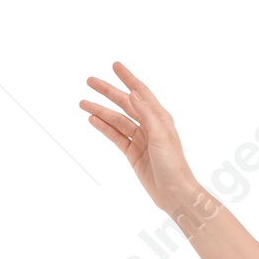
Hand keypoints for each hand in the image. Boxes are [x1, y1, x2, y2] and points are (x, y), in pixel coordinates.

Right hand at [80, 61, 201, 213]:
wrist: (175, 193)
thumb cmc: (173, 164)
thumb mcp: (160, 136)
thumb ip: (146, 113)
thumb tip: (133, 93)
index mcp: (160, 118)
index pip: (141, 92)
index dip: (128, 78)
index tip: (115, 65)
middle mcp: (150, 126)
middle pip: (125, 104)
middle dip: (108, 92)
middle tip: (89, 81)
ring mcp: (140, 140)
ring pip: (117, 120)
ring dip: (100, 111)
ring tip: (83, 103)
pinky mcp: (133, 153)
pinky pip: (116, 136)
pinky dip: (104, 128)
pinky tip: (92, 120)